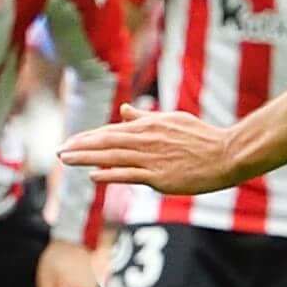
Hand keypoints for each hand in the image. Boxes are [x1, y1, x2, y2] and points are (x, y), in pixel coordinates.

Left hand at [60, 101, 248, 194]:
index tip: (71, 140)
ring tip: (66, 159)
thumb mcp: (173, 119)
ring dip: (86, 158)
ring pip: (112, 157)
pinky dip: (110, 175)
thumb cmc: (203, 137)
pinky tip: (93, 176)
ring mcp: (152, 158)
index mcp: (150, 125)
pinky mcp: (159, 176)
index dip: (88, 136)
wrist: (226, 154)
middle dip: (80, 146)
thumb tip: (123, 110)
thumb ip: (145, 117)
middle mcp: (147, 140)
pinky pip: (129, 175)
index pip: (112, 130)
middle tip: (59, 150)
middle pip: (106, 142)